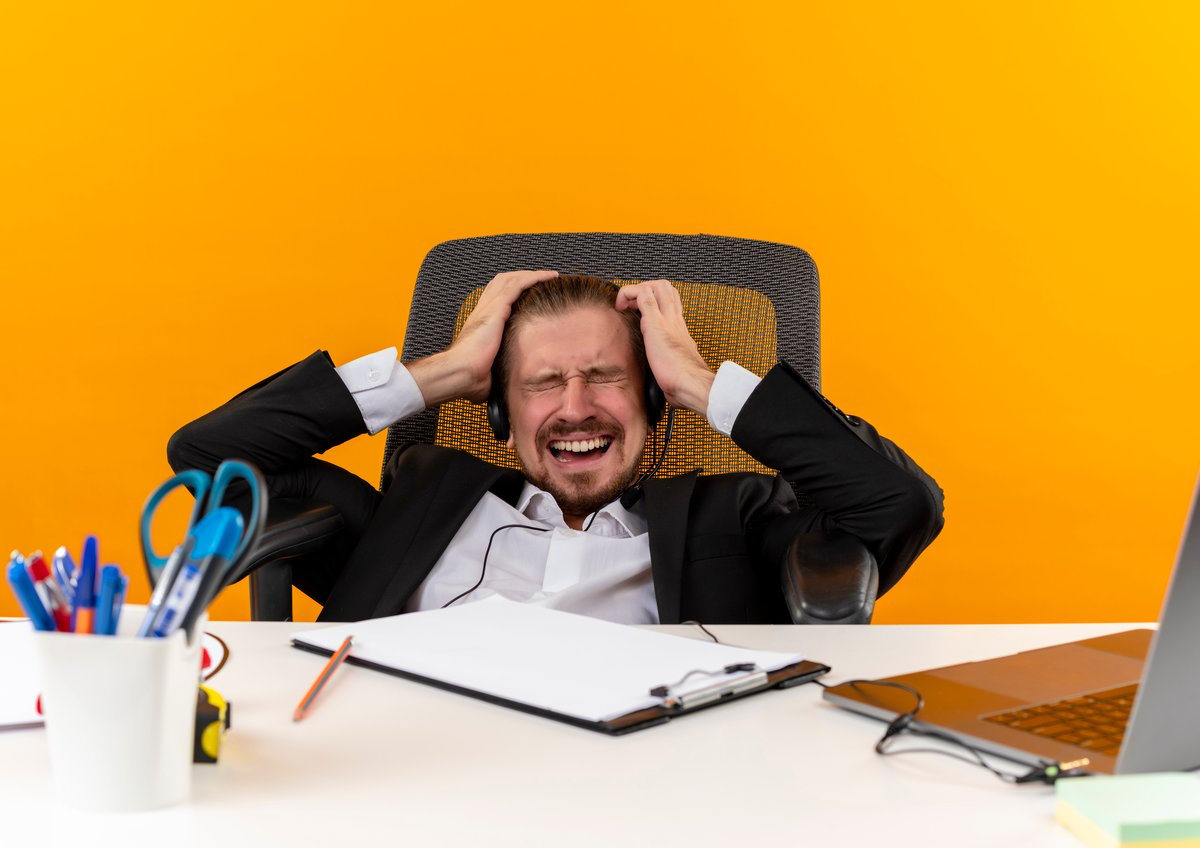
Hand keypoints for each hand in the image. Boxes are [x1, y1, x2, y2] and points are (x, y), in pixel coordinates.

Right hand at [408, 270, 557, 405]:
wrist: (460, 374)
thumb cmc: (469, 378)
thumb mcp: (488, 372)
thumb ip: (498, 371)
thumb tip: (506, 386)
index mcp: (481, 323)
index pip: (497, 297)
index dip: (513, 291)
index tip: (530, 293)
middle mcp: (484, 310)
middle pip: (503, 282)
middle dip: (524, 277)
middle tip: (543, 279)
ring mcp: (489, 308)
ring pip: (511, 279)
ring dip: (532, 275)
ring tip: (550, 275)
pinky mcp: (496, 309)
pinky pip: (518, 285)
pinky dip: (534, 278)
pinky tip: (548, 277)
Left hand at [615, 280, 714, 414]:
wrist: (692, 385)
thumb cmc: (684, 383)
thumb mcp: (676, 369)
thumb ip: (670, 368)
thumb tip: (665, 379)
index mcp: (679, 331)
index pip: (670, 303)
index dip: (654, 301)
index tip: (639, 312)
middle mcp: (675, 321)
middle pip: (666, 288)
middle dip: (647, 289)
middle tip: (633, 304)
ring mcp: (667, 320)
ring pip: (657, 286)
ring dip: (638, 289)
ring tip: (626, 304)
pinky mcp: (656, 324)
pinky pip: (643, 295)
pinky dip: (629, 294)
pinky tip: (621, 307)